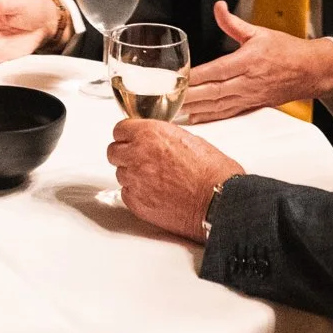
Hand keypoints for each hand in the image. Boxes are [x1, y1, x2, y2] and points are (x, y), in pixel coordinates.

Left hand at [108, 118, 244, 238]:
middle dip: (124, 154)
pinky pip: (126, 194)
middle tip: (138, 160)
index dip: (126, 135)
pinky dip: (136, 194)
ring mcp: (135, 180)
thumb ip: (164, 137)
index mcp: (150, 133)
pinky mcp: (137, 203)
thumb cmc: (212, 171)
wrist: (218, 200)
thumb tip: (156, 142)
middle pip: (113, 152)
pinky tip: (154, 194)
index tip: (131, 140)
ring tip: (153, 180)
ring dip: (132, 175)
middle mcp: (138, 154)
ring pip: (120, 174)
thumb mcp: (188, 138)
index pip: (120, 129)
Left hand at [178, 1, 332, 122]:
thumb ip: (233, 23)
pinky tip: (196, 118)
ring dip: (198, 109)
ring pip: (219, 106)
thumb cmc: (286, 50)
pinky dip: (211, 117)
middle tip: (171, 98)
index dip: (197, 76)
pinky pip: (228, 113)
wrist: (309, 71)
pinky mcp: (252, 106)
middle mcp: (248, 82)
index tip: (180, 78)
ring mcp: (250, 96)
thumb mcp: (259, 31)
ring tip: (177, 110)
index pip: (217, 70)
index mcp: (248, 61)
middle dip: (191, 96)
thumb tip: (219, 7)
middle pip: (215, 92)